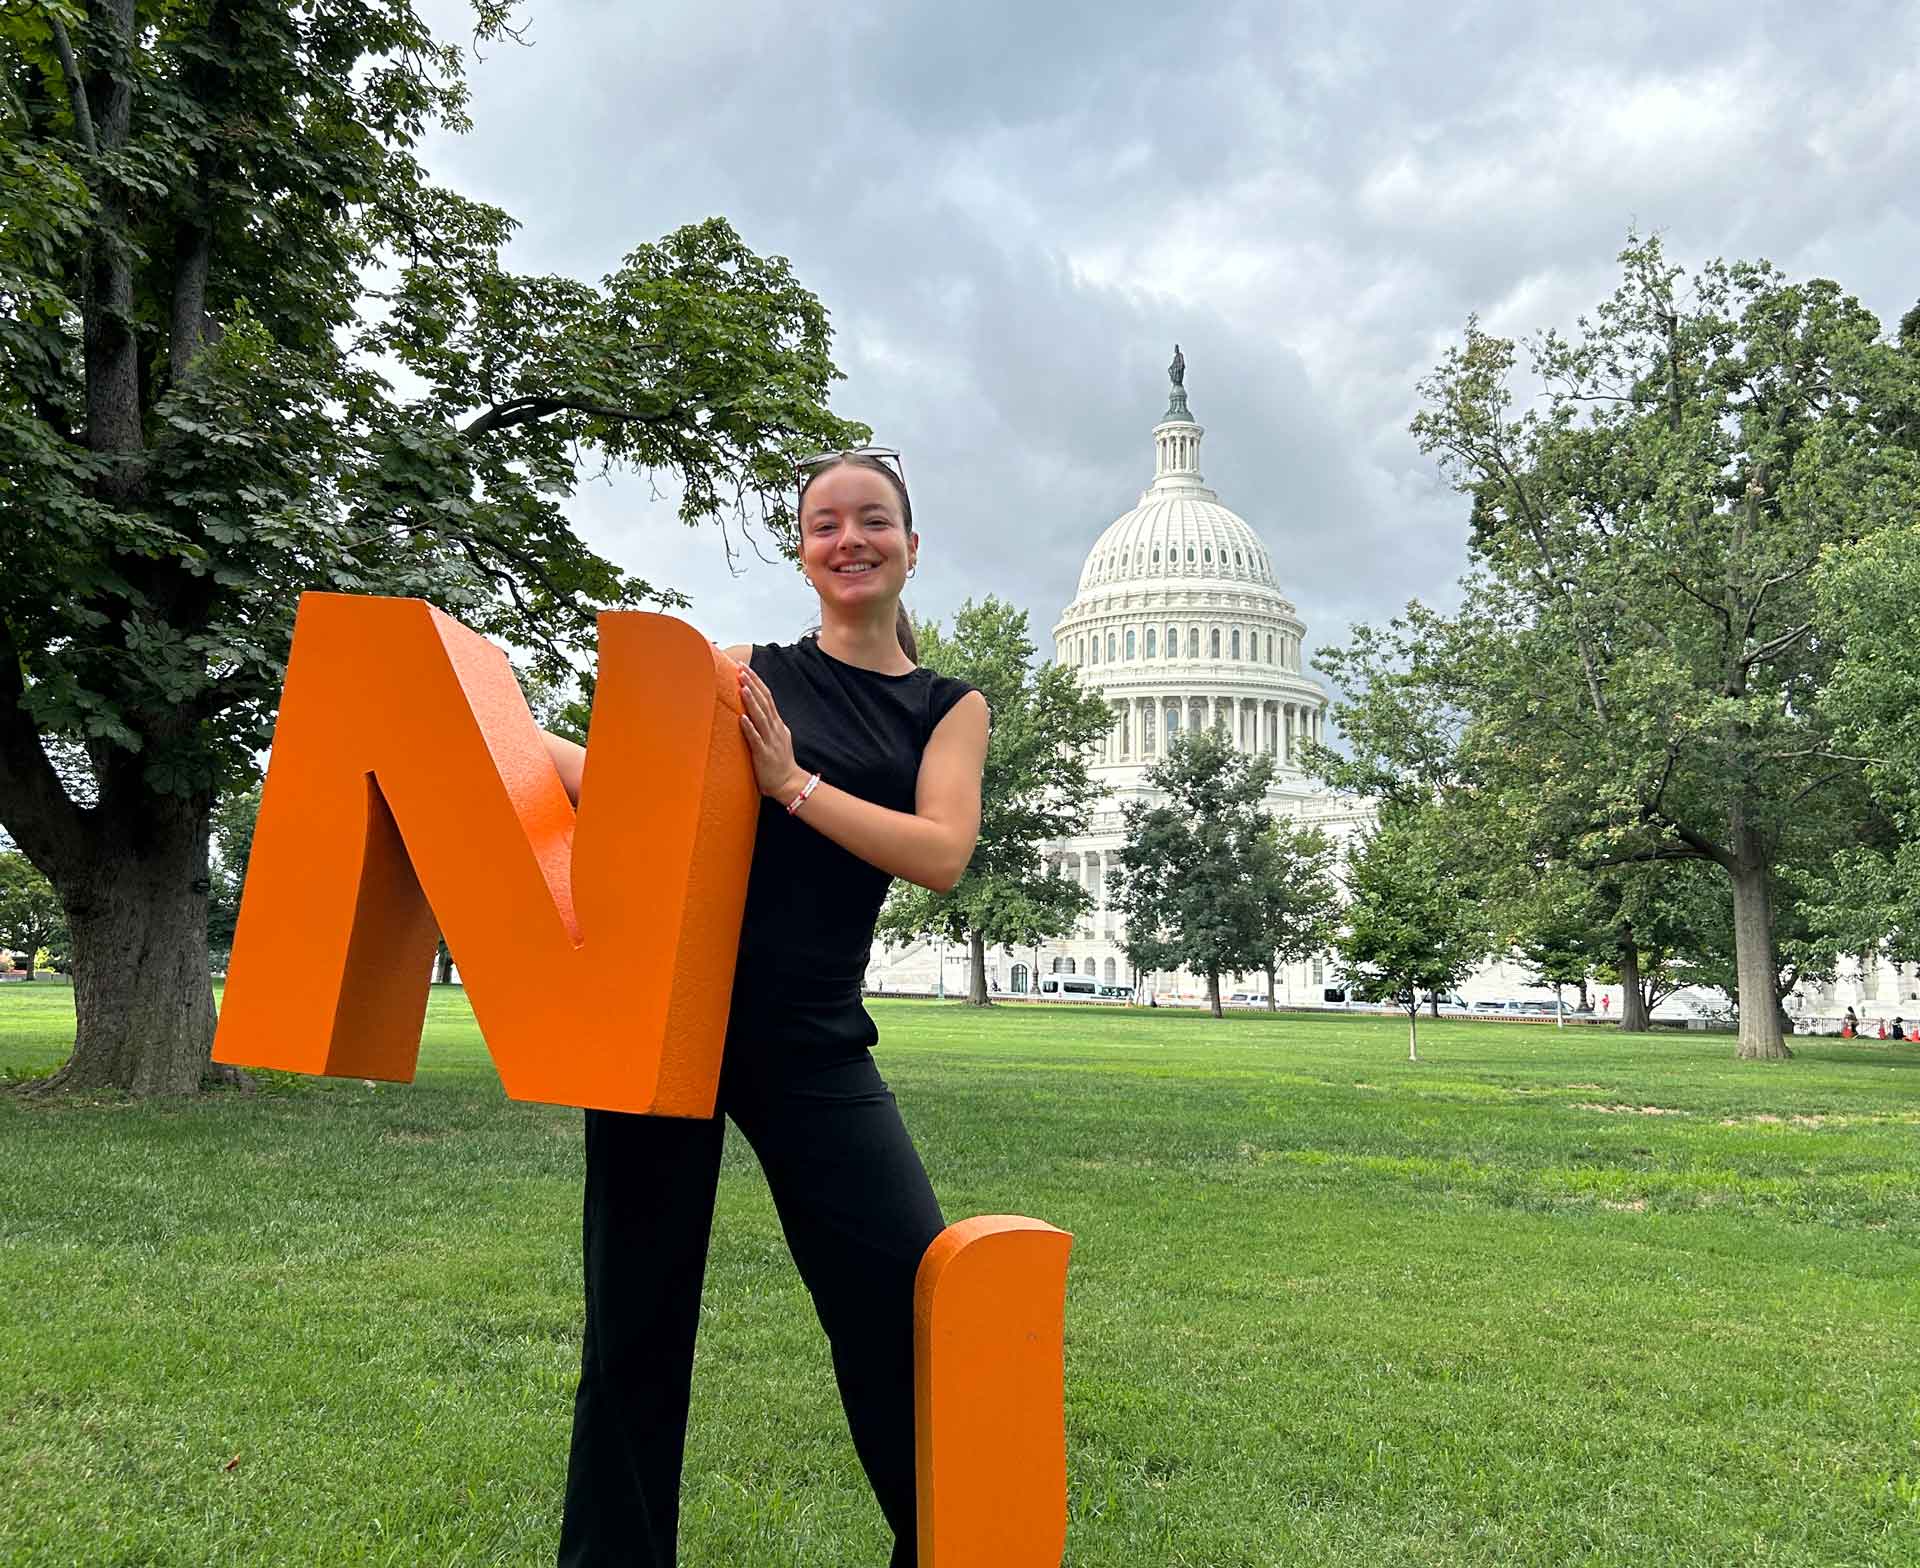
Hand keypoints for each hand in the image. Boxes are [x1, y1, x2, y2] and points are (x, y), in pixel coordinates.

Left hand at [736, 663, 805, 799]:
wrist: (789, 783)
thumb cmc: (779, 763)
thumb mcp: (776, 738)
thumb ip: (768, 725)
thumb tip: (755, 712)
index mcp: (777, 724)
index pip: (767, 697)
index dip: (757, 681)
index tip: (745, 668)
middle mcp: (775, 729)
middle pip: (764, 701)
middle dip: (752, 684)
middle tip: (741, 669)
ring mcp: (770, 741)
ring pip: (761, 717)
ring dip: (751, 701)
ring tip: (743, 687)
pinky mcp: (764, 754)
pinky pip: (756, 739)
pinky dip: (749, 728)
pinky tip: (742, 718)